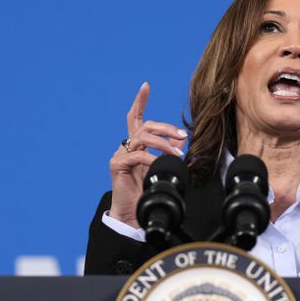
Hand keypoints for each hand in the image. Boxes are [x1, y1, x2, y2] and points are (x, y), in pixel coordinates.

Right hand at [108, 82, 187, 227]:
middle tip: (182, 135)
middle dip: (165, 128)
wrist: (132, 214)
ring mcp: (120, 155)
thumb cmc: (146, 192)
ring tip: (176, 154)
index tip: (145, 85)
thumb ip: (169, 152)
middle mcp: (126, 147)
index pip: (135, 118)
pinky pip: (137, 155)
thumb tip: (183, 139)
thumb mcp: (162, 168)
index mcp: (135, 145)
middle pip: (144, 125)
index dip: (140, 101)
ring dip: (163, 143)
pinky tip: (160, 164)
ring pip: (142, 137)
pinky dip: (152, 158)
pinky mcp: (117, 165)